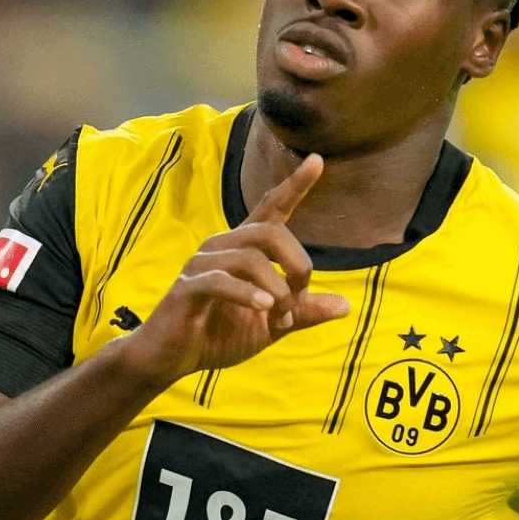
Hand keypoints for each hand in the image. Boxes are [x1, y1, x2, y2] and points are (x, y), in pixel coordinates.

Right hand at [125, 153, 349, 383]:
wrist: (172, 359)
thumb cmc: (218, 335)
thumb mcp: (271, 325)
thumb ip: (303, 312)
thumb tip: (346, 306)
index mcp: (243, 249)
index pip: (271, 208)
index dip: (294, 185)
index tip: (317, 160)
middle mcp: (222, 247)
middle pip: (270, 233)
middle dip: (297, 266)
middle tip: (300, 300)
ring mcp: (201, 265)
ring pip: (250, 259)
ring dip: (277, 292)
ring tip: (280, 319)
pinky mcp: (186, 288)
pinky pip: (220, 280)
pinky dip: (247, 294)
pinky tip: (264, 308)